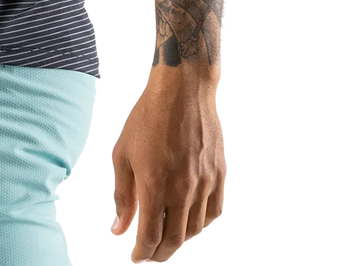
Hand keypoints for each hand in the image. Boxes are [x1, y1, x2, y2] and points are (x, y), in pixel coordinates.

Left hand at [107, 69, 227, 262]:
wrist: (183, 89)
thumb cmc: (146, 117)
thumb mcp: (123, 153)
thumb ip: (122, 196)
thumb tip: (118, 231)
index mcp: (155, 183)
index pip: (150, 236)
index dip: (141, 253)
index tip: (134, 259)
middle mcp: (183, 188)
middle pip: (174, 240)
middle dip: (159, 255)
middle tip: (149, 256)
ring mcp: (205, 183)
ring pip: (195, 230)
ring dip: (179, 241)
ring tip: (165, 239)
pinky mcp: (220, 175)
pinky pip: (214, 213)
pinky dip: (200, 225)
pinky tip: (188, 222)